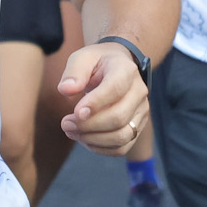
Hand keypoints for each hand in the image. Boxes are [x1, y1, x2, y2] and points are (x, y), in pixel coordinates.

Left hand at [56, 40, 151, 156]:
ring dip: (93, 140)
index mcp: (126, 70)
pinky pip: (122, 147)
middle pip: (118, 118)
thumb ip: (74, 72)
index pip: (115, 89)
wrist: (117, 67)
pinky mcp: (138, 127)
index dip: (95, 104)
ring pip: (122, 136)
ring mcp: (141, 111)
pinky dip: (100, 148)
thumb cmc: (97, 63)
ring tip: (72, 132)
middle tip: (65, 123)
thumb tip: (66, 90)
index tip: (75, 112)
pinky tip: (84, 139)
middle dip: (88, 125)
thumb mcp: (83, 58)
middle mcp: (139, 91)